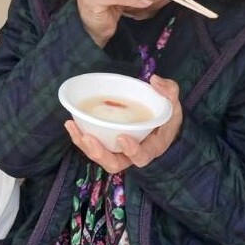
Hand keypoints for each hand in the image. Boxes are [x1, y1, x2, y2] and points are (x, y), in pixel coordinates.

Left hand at [64, 76, 182, 172]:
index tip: (122, 137)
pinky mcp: (108, 145)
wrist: (161, 127)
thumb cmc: (167, 116)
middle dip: (99, 153)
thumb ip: (169, 92)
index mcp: (152, 147)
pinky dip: (80, 137)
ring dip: (85, 145)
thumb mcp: (173, 104)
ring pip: (100, 156)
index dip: (132, 151)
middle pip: (114, 163)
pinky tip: (70, 123)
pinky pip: (93, 146)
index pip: (142, 157)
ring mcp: (118, 152)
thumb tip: (154, 80)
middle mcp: (133, 155)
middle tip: (88, 138)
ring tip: (73, 127)